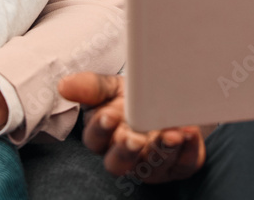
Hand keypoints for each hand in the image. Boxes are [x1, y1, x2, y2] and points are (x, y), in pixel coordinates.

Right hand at [59, 72, 206, 182]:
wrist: (170, 95)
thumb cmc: (135, 96)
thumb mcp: (112, 86)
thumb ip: (90, 87)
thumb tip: (63, 86)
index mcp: (104, 135)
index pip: (95, 139)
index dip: (101, 129)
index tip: (109, 115)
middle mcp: (126, 154)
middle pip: (119, 163)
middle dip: (127, 151)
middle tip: (134, 138)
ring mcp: (152, 163)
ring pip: (153, 167)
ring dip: (161, 151)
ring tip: (171, 134)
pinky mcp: (180, 164)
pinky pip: (184, 164)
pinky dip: (189, 150)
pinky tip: (189, 132)